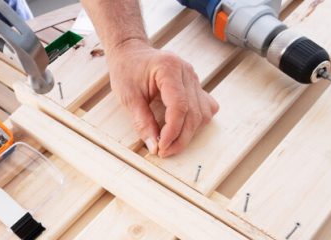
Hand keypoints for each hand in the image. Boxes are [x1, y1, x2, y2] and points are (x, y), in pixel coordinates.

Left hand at [107, 39, 218, 157]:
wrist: (130, 52)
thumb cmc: (126, 69)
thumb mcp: (128, 96)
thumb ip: (142, 122)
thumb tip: (154, 146)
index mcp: (169, 69)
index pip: (179, 106)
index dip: (172, 131)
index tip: (162, 147)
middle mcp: (186, 72)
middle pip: (193, 113)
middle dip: (180, 137)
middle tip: (164, 151)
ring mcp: (193, 78)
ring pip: (202, 113)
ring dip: (189, 133)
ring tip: (170, 144)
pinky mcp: (195, 85)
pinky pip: (204, 107)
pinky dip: (196, 122)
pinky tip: (182, 129)